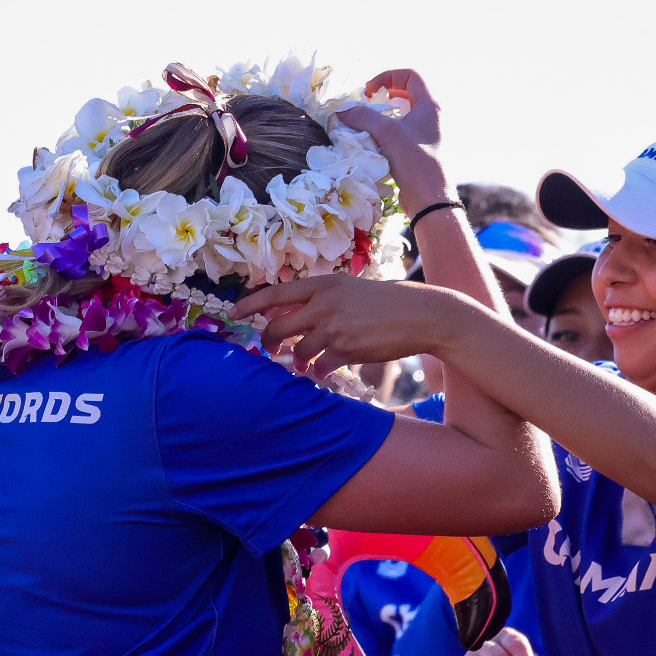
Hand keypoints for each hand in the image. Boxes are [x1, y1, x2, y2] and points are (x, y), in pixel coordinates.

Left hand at [232, 275, 496, 380]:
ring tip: (307, 364)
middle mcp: (324, 304)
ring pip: (299, 351)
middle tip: (269, 350)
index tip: (234, 312)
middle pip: (278, 327)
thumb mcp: (349, 290)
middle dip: (269, 343)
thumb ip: (320, 300)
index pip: (275, 293)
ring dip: (299, 361)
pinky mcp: (348, 350)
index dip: (250, 303)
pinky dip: (320, 371)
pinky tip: (326, 370)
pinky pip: (321, 367)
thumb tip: (288, 316)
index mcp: (324, 285)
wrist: (421, 314)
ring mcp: (335, 328)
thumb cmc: (386, 302)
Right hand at [338, 69, 446, 208]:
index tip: (370, 90)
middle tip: (367, 105)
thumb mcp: (386, 133)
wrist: (429, 199)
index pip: (410, 76)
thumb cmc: (414, 161)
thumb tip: (341, 112)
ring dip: (382, 117)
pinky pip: (401, 134)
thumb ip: (363, 117)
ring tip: (366, 124)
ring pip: (402, 116)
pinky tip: (372, 142)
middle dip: (384, 97)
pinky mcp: (419, 152)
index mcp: (430, 105)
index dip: (388, 76)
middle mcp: (431, 117)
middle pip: (406, 94)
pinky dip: (386, 134)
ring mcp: (426, 135)